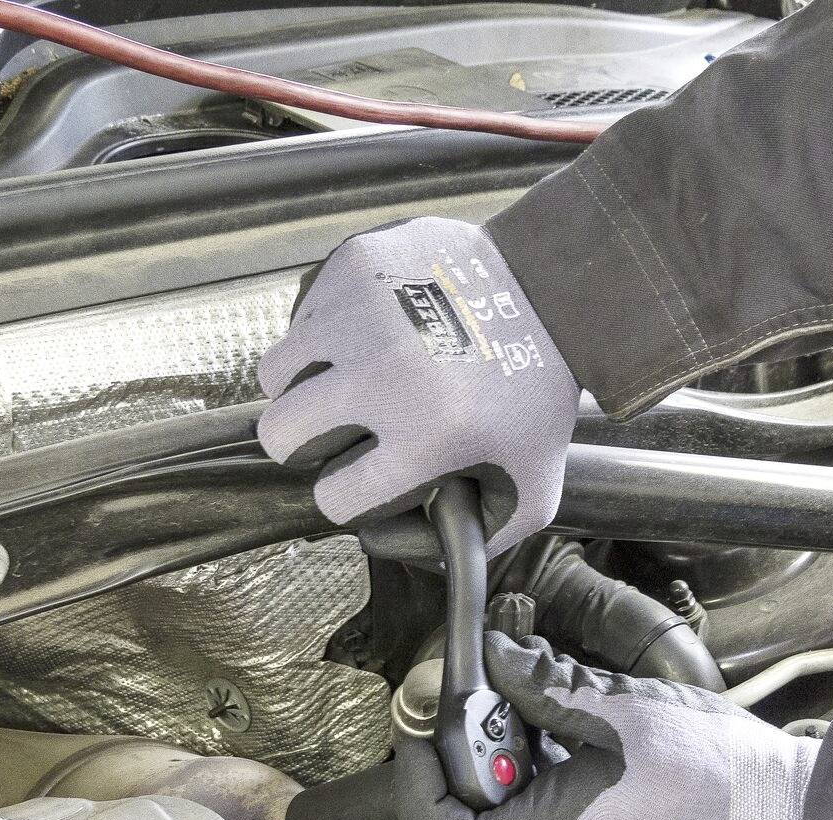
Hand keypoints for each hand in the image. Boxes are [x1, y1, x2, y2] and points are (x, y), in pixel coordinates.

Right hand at [256, 217, 579, 556]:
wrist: (556, 290)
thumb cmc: (537, 397)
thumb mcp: (528, 492)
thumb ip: (462, 541)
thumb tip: (375, 539)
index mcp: (426, 437)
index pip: (334, 496)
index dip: (349, 495)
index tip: (367, 477)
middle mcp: (384, 374)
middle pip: (280, 435)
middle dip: (304, 445)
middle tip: (338, 434)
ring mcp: (363, 314)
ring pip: (276, 374)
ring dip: (304, 388)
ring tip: (346, 383)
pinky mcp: (355, 265)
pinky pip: (302, 319)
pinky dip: (324, 335)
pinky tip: (369, 336)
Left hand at [395, 634, 820, 819]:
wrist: (785, 810)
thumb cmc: (719, 771)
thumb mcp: (623, 711)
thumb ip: (551, 686)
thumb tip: (497, 661)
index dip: (422, 790)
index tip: (419, 741)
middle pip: (490, 807)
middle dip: (481, 744)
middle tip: (492, 690)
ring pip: (530, 799)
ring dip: (524, 743)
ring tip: (544, 688)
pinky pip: (566, 801)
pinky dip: (558, 756)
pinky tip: (582, 715)